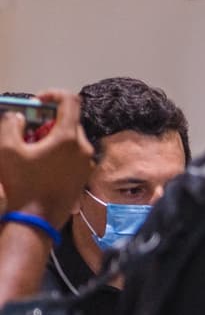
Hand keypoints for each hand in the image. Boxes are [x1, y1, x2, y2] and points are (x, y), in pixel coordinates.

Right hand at [0, 89, 93, 224]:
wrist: (37, 220)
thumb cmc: (22, 184)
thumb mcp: (7, 149)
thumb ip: (10, 124)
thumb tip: (19, 117)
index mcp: (69, 138)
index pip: (70, 100)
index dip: (53, 94)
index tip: (37, 101)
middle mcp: (84, 148)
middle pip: (70, 120)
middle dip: (49, 119)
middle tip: (28, 127)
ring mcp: (87, 163)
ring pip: (72, 138)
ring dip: (53, 135)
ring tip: (32, 146)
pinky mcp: (85, 175)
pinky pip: (74, 154)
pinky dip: (59, 150)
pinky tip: (41, 161)